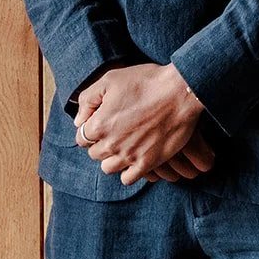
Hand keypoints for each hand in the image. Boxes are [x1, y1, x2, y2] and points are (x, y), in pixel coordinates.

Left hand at [73, 62, 205, 185]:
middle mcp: (111, 144)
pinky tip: (135, 157)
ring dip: (113, 158)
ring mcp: (129, 155)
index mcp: (99, 124)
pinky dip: (128, 171)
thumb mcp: (110, 79)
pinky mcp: (147, 163)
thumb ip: (88, 99)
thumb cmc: (145, 82)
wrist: (179, 91)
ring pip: (108, 168)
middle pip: (94, 153)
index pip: (82, 137)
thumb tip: (79, 120)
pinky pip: (128, 178)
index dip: (90, 129)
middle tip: (115, 131)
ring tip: (124, 145)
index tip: (101, 122)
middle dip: (101, 143)